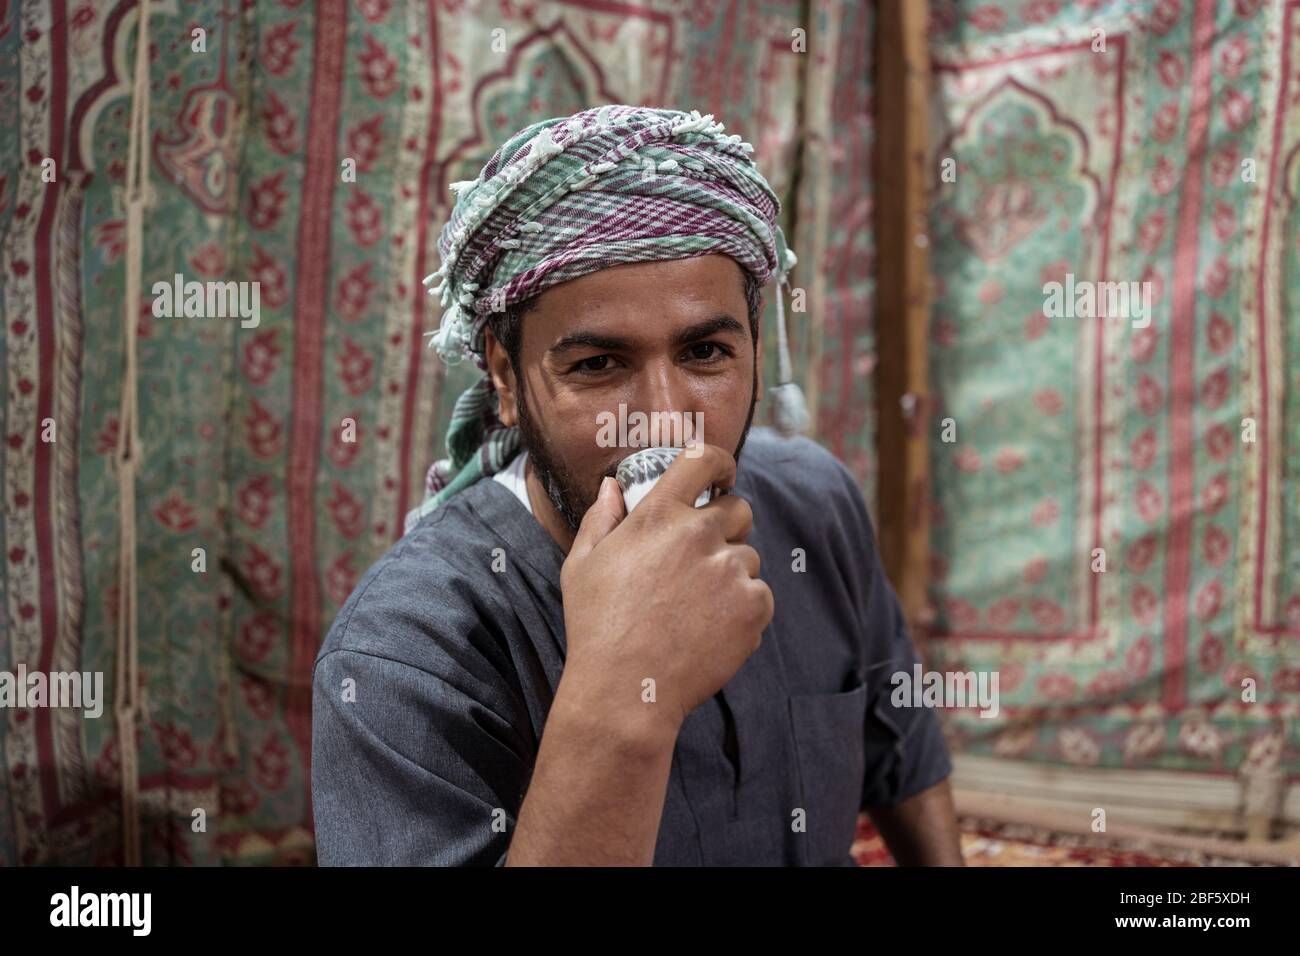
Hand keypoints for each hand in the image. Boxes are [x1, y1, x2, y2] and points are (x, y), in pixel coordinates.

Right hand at [558, 441, 774, 742]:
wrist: (626, 690)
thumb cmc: (597, 627)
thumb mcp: (581, 565)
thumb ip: (600, 519)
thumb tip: (611, 487)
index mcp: (658, 515)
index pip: (702, 460)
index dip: (719, 462)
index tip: (722, 475)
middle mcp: (699, 534)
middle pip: (739, 509)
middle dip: (726, 527)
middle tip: (702, 560)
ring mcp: (730, 570)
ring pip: (748, 558)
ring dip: (730, 576)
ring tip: (695, 610)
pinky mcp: (753, 606)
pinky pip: (760, 595)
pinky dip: (743, 610)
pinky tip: (710, 631)